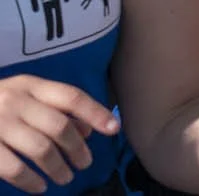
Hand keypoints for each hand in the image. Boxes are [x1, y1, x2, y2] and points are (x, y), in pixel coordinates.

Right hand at [0, 74, 116, 193]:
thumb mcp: (24, 95)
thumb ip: (54, 106)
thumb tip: (89, 128)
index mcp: (28, 85)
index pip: (70, 97)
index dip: (95, 113)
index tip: (113, 129)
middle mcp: (14, 101)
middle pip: (59, 126)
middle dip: (77, 148)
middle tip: (85, 163)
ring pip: (40, 149)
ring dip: (58, 167)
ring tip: (66, 178)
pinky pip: (13, 168)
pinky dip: (30, 181)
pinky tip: (39, 187)